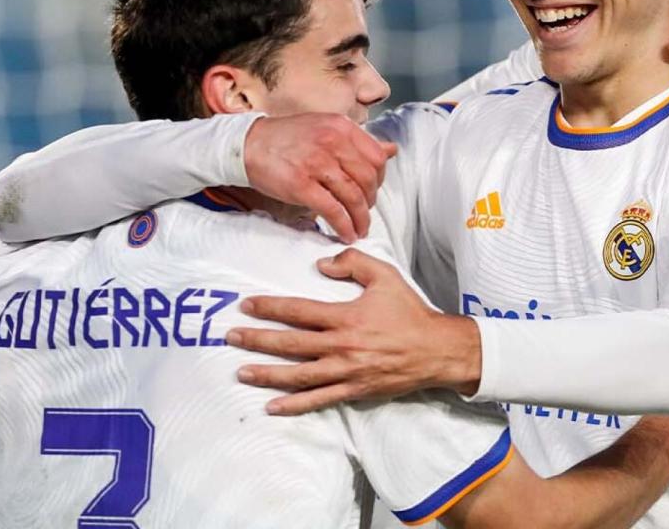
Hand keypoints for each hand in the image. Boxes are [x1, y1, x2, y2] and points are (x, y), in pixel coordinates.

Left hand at [226, 248, 479, 414]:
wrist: (437, 350)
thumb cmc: (410, 312)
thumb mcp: (385, 276)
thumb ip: (352, 263)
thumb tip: (321, 264)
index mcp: (346, 317)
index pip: (298, 311)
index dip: (270, 308)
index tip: (246, 306)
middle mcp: (342, 346)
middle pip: (291, 345)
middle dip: (258, 340)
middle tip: (231, 338)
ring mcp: (346, 372)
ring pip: (299, 376)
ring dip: (267, 375)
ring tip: (242, 372)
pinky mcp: (354, 390)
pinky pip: (319, 400)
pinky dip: (294, 405)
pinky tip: (272, 407)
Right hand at [244, 114, 397, 242]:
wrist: (248, 144)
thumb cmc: (286, 139)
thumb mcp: (326, 129)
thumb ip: (358, 142)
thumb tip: (391, 150)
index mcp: (341, 127)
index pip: (377, 157)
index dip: (380, 179)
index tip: (373, 192)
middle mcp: (332, 142)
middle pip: (368, 179)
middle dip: (371, 202)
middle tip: (365, 213)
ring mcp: (317, 163)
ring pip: (353, 197)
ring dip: (360, 219)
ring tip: (359, 229)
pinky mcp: (301, 185)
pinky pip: (332, 210)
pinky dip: (343, 226)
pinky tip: (345, 233)